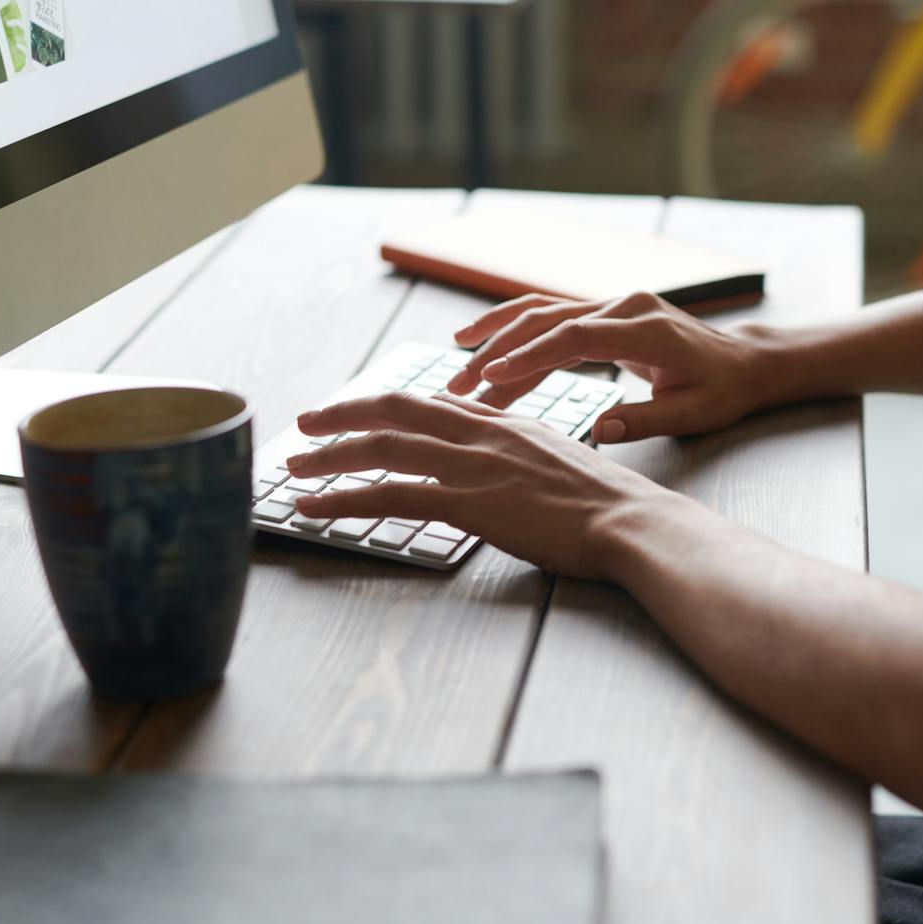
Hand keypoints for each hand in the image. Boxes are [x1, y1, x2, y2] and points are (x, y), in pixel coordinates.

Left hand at [287, 390, 676, 579]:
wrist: (630, 520)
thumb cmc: (606, 504)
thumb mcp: (559, 461)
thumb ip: (521, 456)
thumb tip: (502, 469)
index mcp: (504, 421)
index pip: (430, 402)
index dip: (384, 406)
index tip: (355, 413)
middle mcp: (482, 433)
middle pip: (394, 410)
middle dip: (342, 415)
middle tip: (305, 424)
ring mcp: (473, 465)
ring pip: (382, 448)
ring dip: (328, 458)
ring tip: (293, 471)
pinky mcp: (468, 502)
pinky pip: (391, 496)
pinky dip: (344, 500)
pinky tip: (315, 510)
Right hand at [445, 291, 774, 442]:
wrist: (743, 362)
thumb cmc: (721, 391)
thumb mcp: (692, 414)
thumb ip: (644, 420)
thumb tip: (598, 432)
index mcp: (646, 329)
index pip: (576, 337)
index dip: (531, 356)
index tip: (492, 377)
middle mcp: (625, 306)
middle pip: (548, 320)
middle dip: (499, 351)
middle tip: (457, 385)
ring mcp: (614, 304)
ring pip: (544, 312)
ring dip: (498, 335)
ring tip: (456, 362)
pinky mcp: (606, 312)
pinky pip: (554, 317)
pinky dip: (517, 329)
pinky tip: (484, 344)